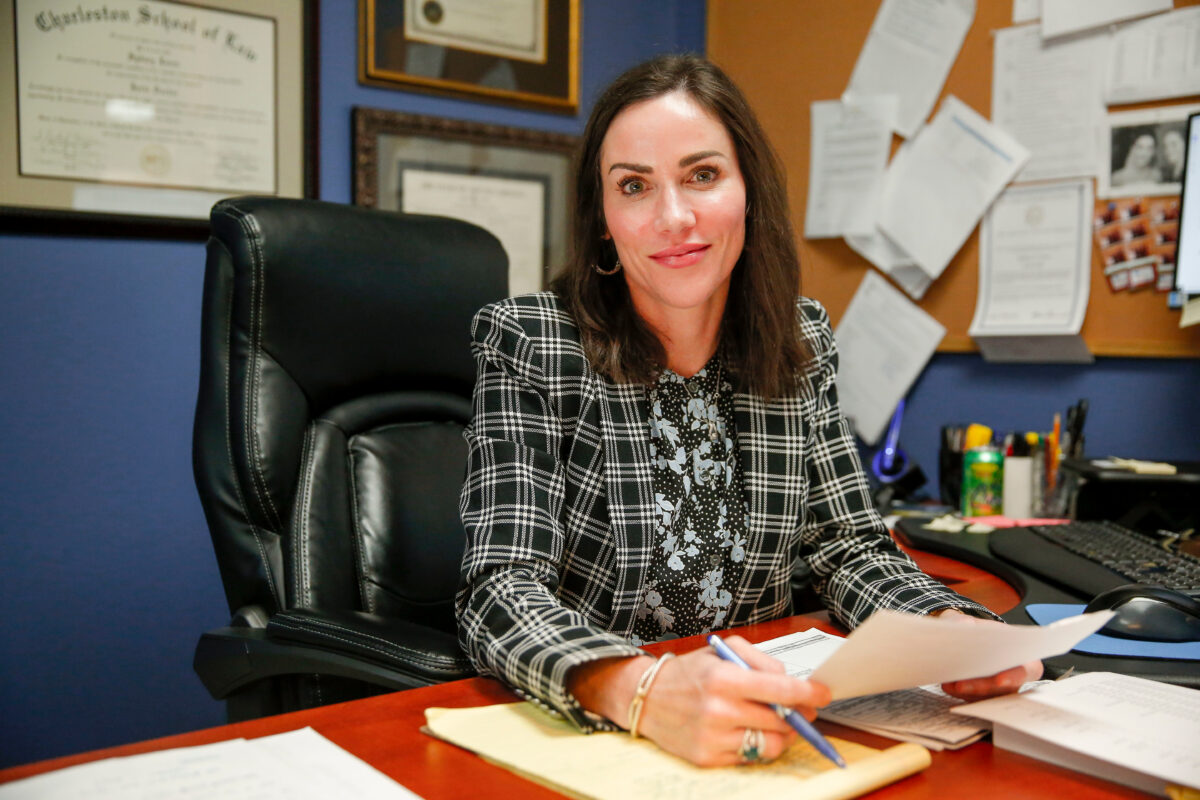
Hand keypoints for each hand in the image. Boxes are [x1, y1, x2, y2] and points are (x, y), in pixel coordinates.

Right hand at [569, 636, 830, 766]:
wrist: (647, 698)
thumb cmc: (690, 672)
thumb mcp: (721, 650)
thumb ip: (759, 660)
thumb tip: (790, 680)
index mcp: (723, 678)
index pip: (779, 688)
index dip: (807, 692)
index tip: (824, 694)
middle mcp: (718, 710)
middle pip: (780, 719)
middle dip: (799, 714)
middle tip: (803, 709)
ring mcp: (713, 738)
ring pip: (771, 743)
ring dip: (784, 733)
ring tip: (780, 721)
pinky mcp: (708, 758)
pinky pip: (752, 756)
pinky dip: (759, 744)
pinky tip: (752, 731)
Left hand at [933, 609, 1043, 699]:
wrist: (964, 638)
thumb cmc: (976, 631)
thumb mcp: (969, 621)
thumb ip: (965, 621)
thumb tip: (964, 626)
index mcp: (1022, 656)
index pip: (1026, 670)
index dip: (1015, 677)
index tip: (999, 679)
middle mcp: (1013, 677)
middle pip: (1002, 689)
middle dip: (981, 687)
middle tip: (961, 684)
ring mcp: (998, 689)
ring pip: (986, 697)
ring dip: (967, 693)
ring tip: (950, 684)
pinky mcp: (981, 696)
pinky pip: (973, 699)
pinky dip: (959, 693)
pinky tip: (947, 685)